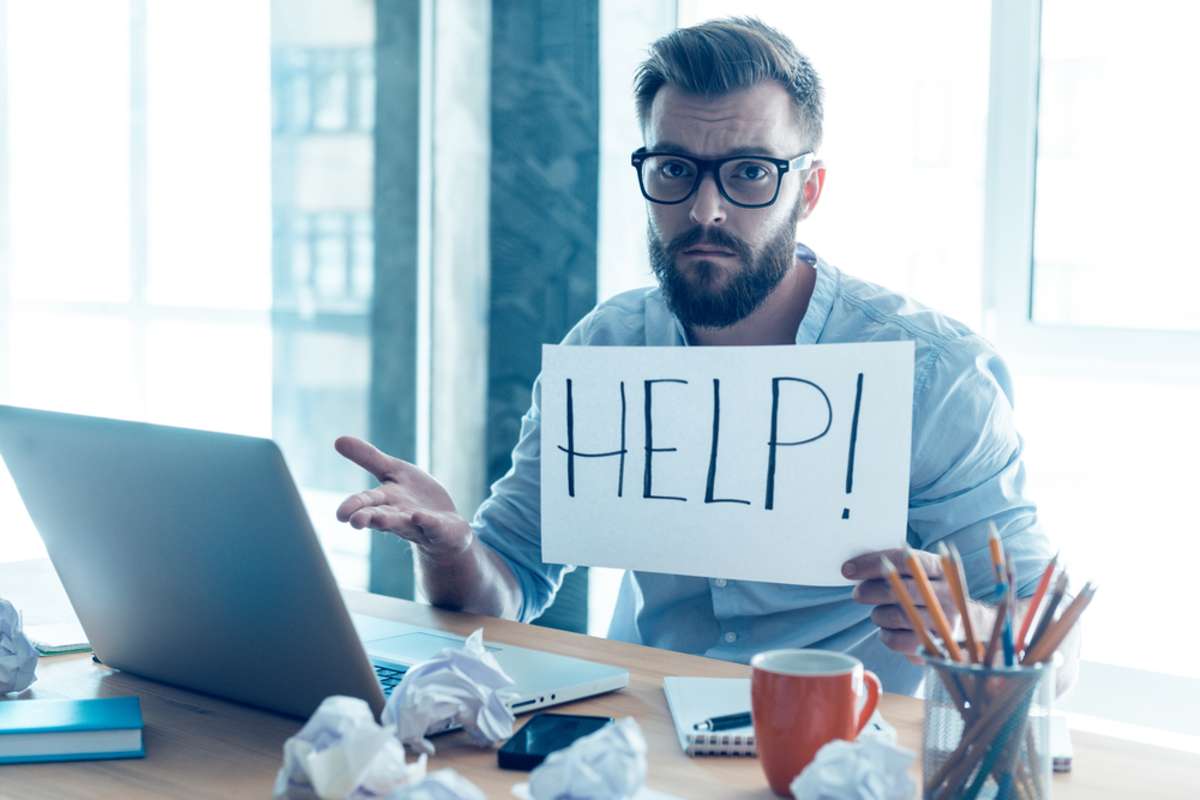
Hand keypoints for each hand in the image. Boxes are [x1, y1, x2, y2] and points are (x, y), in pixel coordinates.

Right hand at [334, 436, 472, 561]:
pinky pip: (434, 526)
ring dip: (392, 522)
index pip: (367, 502)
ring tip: (381, 520)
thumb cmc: (414, 497)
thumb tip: (337, 440)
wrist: (445, 525)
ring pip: (403, 524)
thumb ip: (368, 458)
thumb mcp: (394, 471)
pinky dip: (427, 522)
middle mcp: (399, 516)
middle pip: (380, 516)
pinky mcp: (441, 529)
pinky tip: (419, 517)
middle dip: (368, 518)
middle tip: (354, 521)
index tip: (340, 514)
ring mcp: (420, 524)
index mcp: (386, 500)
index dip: (354, 506)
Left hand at [843, 548, 959, 659]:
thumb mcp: (920, 573)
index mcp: (940, 568)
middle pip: (898, 589)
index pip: (902, 560)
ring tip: (877, 613)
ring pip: (895, 616)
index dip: (871, 564)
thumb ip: (892, 567)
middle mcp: (947, 594)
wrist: (962, 625)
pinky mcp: (936, 646)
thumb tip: (853, 567)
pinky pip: (898, 641)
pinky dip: (885, 635)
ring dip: (877, 614)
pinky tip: (887, 630)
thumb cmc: (928, 593)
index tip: (847, 570)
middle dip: (869, 591)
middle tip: (858, 594)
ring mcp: (944, 622)